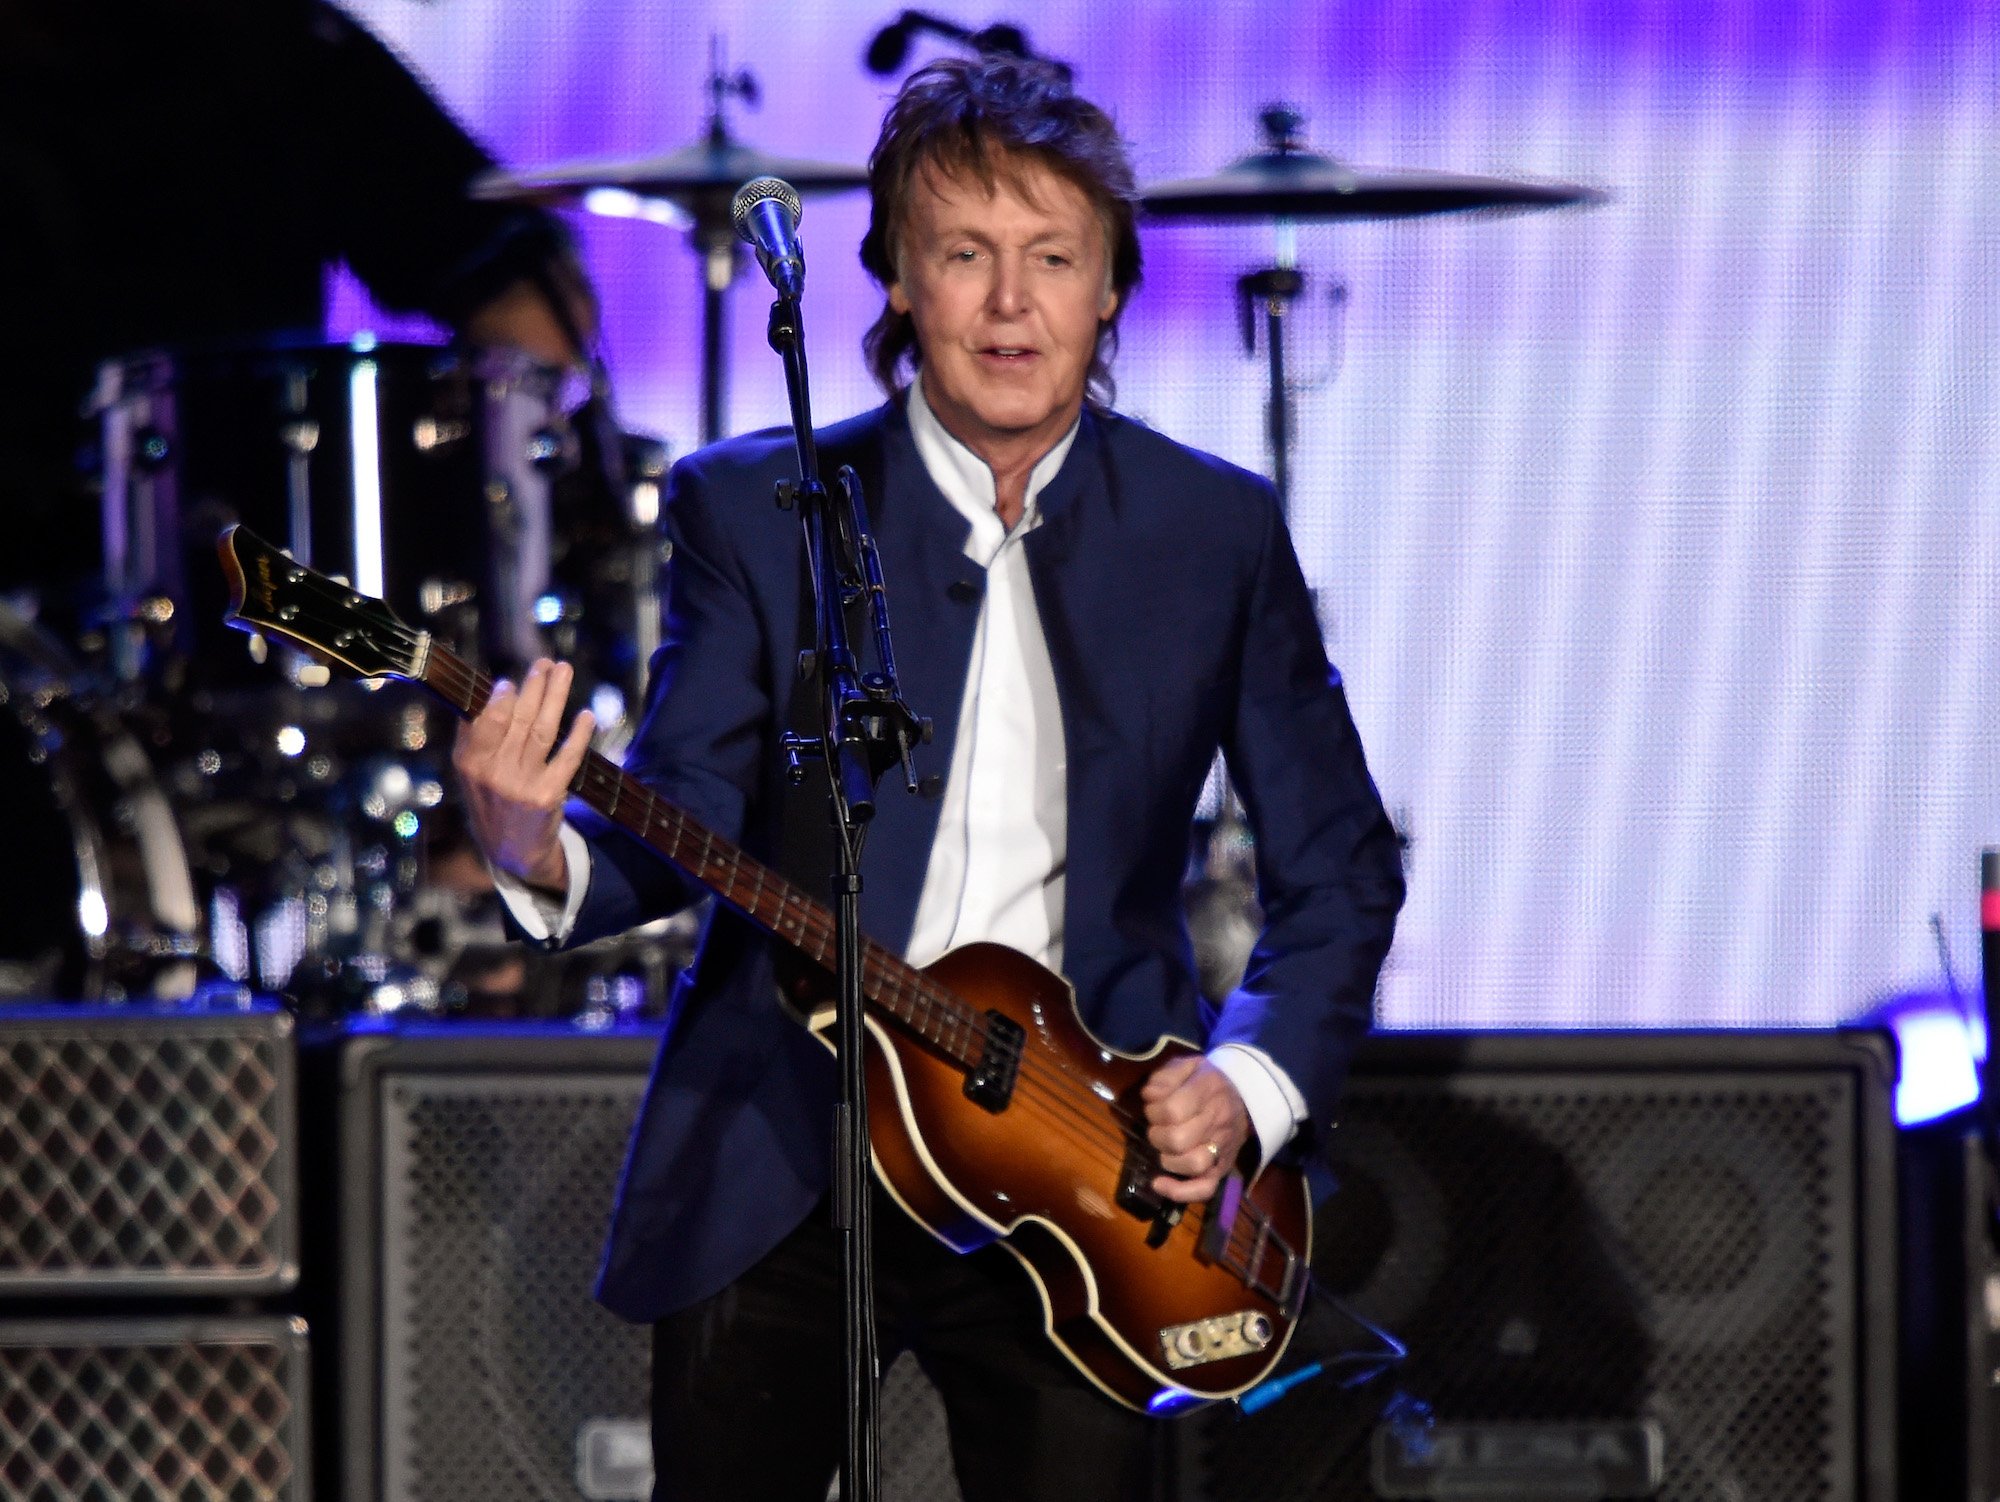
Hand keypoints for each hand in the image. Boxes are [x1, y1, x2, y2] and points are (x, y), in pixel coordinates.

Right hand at [451, 658, 594, 891]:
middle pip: (518, 718)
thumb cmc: (493, 802)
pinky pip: (567, 757)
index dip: (502, 696)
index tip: (513, 679)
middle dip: (534, 686)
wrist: (512, 853)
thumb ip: (475, 737)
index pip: (487, 719)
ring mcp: (521, 784)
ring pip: (542, 730)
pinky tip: (586, 716)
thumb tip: (489, 692)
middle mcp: (493, 772)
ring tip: (564, 671)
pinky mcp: (547, 796)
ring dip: (556, 696)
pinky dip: (578, 734)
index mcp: (470, 762)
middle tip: (547, 664)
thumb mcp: (472, 774)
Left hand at [1141, 1054, 1251, 1203]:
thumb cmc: (1207, 1081)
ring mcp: (1223, 1147)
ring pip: (1193, 1164)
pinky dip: (1180, 1192)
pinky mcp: (1223, 1167)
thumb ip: (1165, 1076)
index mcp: (1209, 1091)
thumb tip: (1150, 1096)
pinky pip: (1205, 1188)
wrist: (1245, 1096)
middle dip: (1157, 1135)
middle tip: (1158, 1128)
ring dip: (1168, 1159)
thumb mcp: (1187, 1065)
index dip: (1153, 1112)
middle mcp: (1218, 1120)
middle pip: (1178, 1140)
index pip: (1172, 1110)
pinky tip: (1160, 1184)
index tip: (1153, 1108)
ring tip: (1164, 1148)